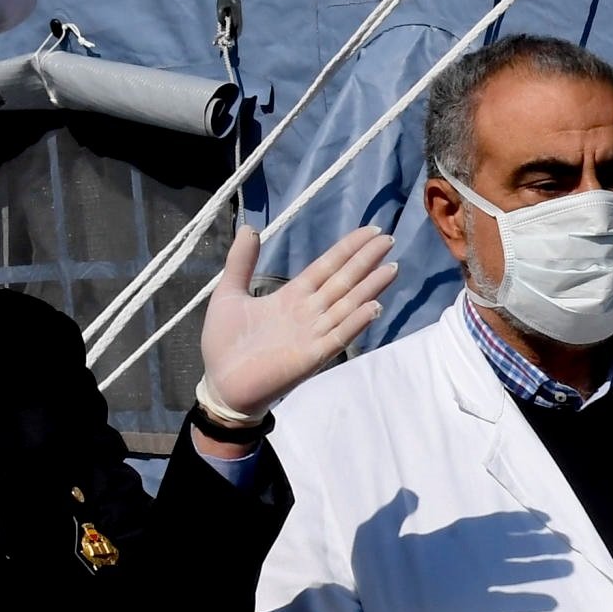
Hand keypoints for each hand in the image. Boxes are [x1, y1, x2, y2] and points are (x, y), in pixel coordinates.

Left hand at [198, 226, 396, 421]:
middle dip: (365, 261)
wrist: (220, 384)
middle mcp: (309, 312)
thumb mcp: (229, 293)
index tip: (370, 231)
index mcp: (292, 296)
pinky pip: (338, 336)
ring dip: (370, 287)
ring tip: (392, 268)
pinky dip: (356, 322)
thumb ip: (241, 262)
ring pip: (347, 305)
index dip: (348, 249)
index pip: (327, 267)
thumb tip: (250, 227)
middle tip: (389, 239)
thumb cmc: (225, 342)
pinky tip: (374, 307)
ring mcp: (313, 334)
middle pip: (343, 281)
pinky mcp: (312, 356)